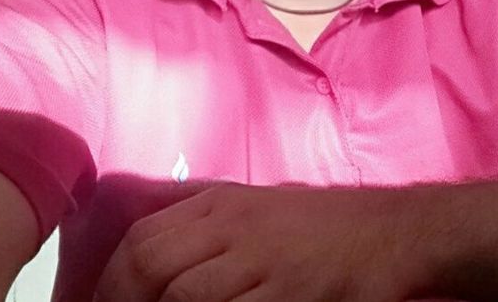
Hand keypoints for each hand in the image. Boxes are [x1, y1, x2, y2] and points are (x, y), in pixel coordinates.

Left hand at [94, 181, 424, 300]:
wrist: (385, 234)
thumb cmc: (318, 223)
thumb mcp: (257, 206)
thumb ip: (206, 220)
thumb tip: (154, 243)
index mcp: (221, 204)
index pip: (142, 238)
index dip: (113, 280)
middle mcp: (233, 228)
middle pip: (151, 263)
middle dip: (124, 299)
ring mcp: (260, 263)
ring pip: (183, 295)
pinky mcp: (288, 296)